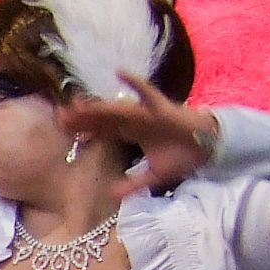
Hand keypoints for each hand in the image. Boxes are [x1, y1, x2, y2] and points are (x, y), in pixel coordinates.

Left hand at [70, 75, 219, 195]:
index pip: (101, 130)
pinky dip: (135, 83)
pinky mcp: (162, 107)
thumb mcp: (154, 176)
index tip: (62, 130)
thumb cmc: (183, 156)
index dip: (83, 129)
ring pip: (116, 108)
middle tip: (59, 115)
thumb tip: (112, 196)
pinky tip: (120, 73)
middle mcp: (135, 120)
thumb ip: (133, 184)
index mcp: (132, 133)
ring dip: (97, 105)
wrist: (210, 148)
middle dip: (82, 117)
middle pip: (103, 118)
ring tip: (76, 102)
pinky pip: (148, 93)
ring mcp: (147, 112)